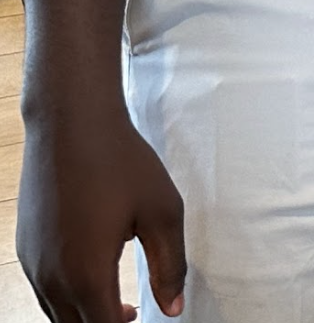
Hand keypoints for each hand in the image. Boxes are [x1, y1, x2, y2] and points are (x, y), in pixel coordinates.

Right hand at [19, 108, 185, 321]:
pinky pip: (46, 292)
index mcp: (87, 274)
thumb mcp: (162, 211)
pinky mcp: (25, 249)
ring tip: (126, 311)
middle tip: (139, 317)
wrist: (71, 124)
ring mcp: (32, 265)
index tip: (147, 321)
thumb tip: (173, 308)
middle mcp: (51, 278)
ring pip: (58, 315)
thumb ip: (170, 266)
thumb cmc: (121, 163)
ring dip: (88, 318)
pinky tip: (97, 281)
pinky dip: (70, 300)